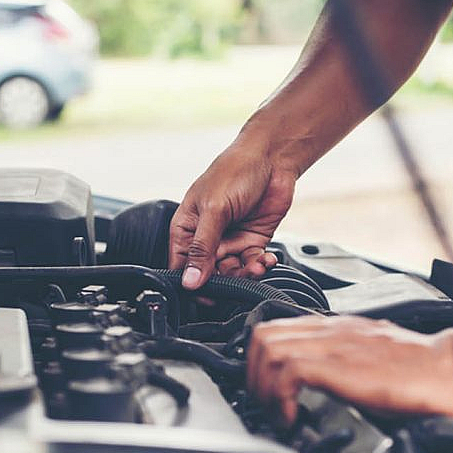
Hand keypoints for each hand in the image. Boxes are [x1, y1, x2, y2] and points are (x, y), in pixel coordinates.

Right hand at [169, 143, 296, 288]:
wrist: (271, 158)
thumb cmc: (234, 171)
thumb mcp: (214, 210)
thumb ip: (202, 248)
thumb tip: (190, 280)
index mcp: (187, 227)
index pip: (181, 265)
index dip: (191, 282)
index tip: (204, 294)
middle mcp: (207, 237)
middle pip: (208, 273)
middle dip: (223, 280)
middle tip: (236, 278)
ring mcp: (230, 239)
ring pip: (233, 272)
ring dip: (245, 275)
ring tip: (256, 266)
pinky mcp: (252, 240)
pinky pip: (252, 263)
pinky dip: (260, 266)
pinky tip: (265, 260)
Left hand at [247, 316, 452, 423]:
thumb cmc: (425, 373)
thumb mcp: (374, 364)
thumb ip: (346, 367)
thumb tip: (322, 389)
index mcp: (339, 328)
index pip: (276, 330)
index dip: (260, 364)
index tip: (269, 394)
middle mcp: (333, 330)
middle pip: (262, 335)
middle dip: (252, 375)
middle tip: (267, 405)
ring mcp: (335, 345)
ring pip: (267, 348)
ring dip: (262, 387)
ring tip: (278, 413)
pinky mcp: (341, 365)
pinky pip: (288, 370)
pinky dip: (279, 396)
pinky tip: (293, 417)